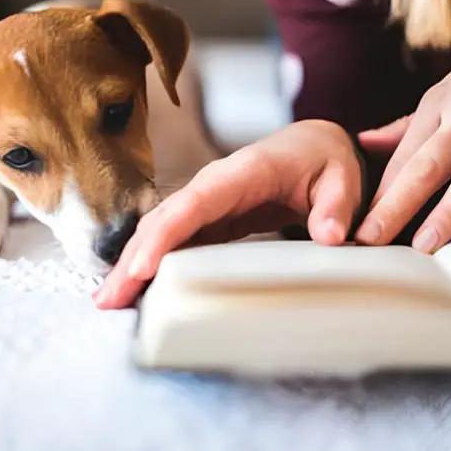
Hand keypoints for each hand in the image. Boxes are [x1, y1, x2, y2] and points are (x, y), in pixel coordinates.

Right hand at [93, 120, 380, 308]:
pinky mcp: (206, 220)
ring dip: (131, 265)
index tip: (142, 268)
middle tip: (109, 300)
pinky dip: (150, 264)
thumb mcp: (343, 180)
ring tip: (108, 303)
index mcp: (243, 173)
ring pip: (159, 231)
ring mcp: (205, 202)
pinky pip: (172, 241)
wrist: (315, 147)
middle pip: (164, 221)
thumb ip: (336, 207)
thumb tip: (329, 236)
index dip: (166, 235)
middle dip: (133, 259)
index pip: (196, 203)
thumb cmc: (327, 162)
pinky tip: (135, 292)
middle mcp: (214, 185)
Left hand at [355, 9, 450, 250]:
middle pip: (425, 166)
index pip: (401, 160)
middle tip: (368, 240)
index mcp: (437, 108)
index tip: (355, 229)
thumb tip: (362, 143)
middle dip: (394, 205)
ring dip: (450, 210)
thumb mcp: (448, 93)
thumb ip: (407, 126)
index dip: (377, 196)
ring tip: (427, 245)